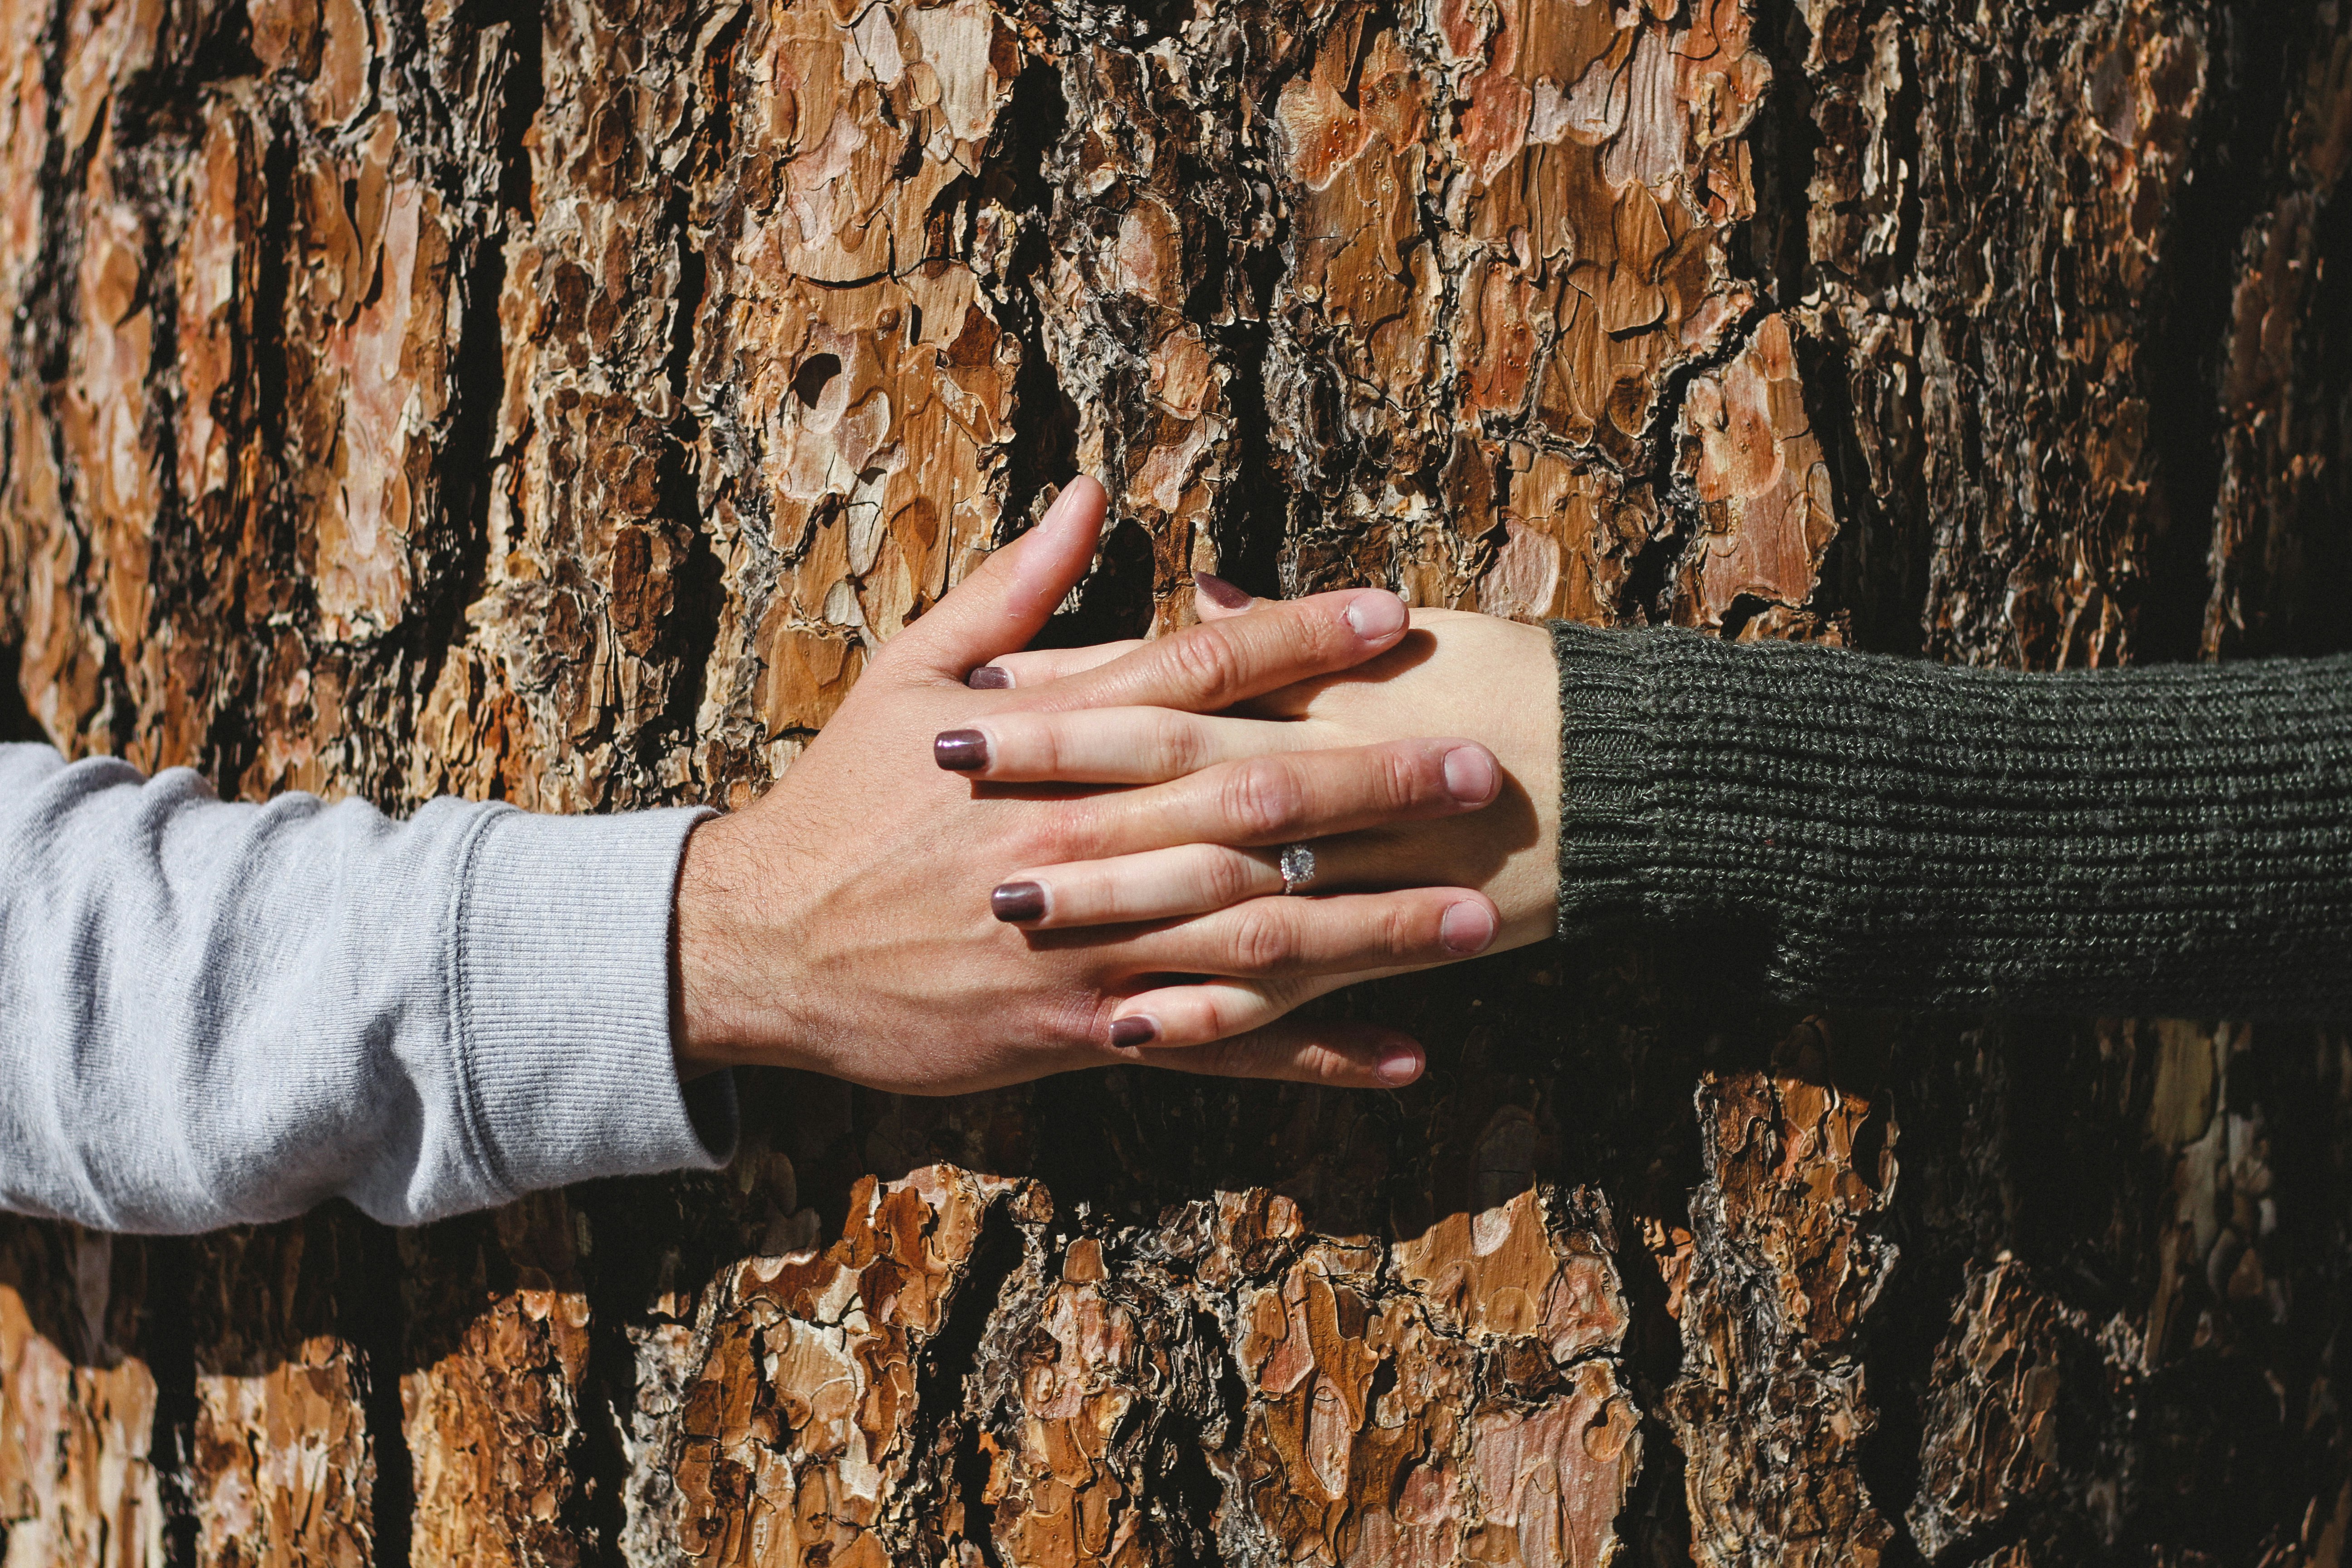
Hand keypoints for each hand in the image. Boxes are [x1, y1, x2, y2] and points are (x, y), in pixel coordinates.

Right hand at [671, 482, 1507, 1093]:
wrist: (763, 942)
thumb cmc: (845, 797)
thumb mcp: (908, 675)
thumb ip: (1011, 592)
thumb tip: (1088, 493)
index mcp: (1044, 745)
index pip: (1192, 675)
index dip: (1298, 642)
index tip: (1391, 620)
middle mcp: (1080, 843)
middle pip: (1248, 807)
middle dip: (1373, 787)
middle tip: (1477, 768)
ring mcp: (1087, 947)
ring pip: (1253, 937)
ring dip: (1374, 927)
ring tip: (1478, 915)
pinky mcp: (1082, 1033)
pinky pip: (1217, 1049)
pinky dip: (1313, 1055)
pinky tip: (1405, 1054)